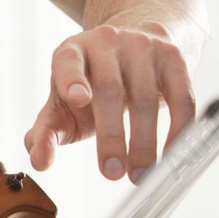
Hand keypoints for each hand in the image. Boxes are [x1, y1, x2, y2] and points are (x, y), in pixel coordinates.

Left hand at [24, 23, 195, 182]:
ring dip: (143, 142)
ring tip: (138, 175)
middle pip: (109, 89)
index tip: (77, 99)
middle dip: (111, 136)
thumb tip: (37, 161)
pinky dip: (178, 129)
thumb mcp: (62, 106)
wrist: (132, 51)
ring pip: (145, 96)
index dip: (72, 79)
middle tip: (111, 173)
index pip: (68, 63)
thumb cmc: (89, 88)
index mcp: (70, 52)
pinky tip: (170, 156)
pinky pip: (181, 97)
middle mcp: (105, 42)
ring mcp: (142, 46)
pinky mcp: (173, 58)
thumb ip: (47, 133)